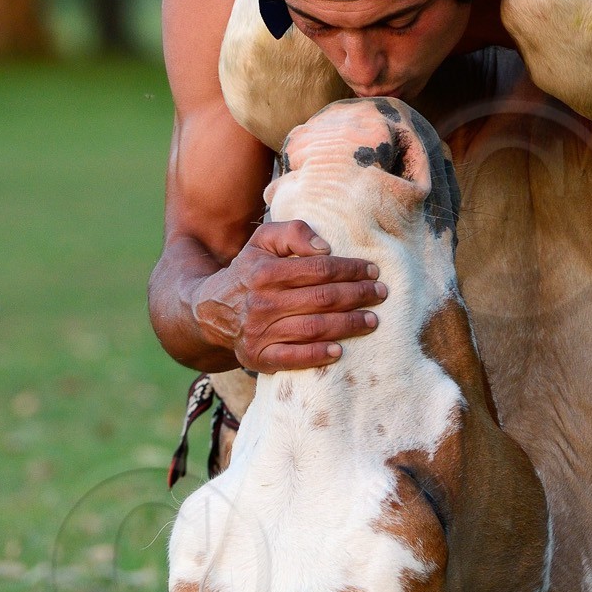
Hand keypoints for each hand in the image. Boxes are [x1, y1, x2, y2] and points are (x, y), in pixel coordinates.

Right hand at [193, 221, 386, 372]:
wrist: (210, 310)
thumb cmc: (249, 271)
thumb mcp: (263, 241)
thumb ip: (293, 232)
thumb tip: (325, 248)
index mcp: (265, 272)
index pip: (319, 270)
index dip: (350, 270)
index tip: (373, 271)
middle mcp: (262, 303)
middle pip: (322, 299)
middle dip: (357, 296)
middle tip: (381, 294)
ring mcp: (260, 332)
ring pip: (313, 328)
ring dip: (348, 325)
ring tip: (372, 320)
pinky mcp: (259, 357)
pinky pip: (292, 359)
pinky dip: (317, 355)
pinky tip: (339, 351)